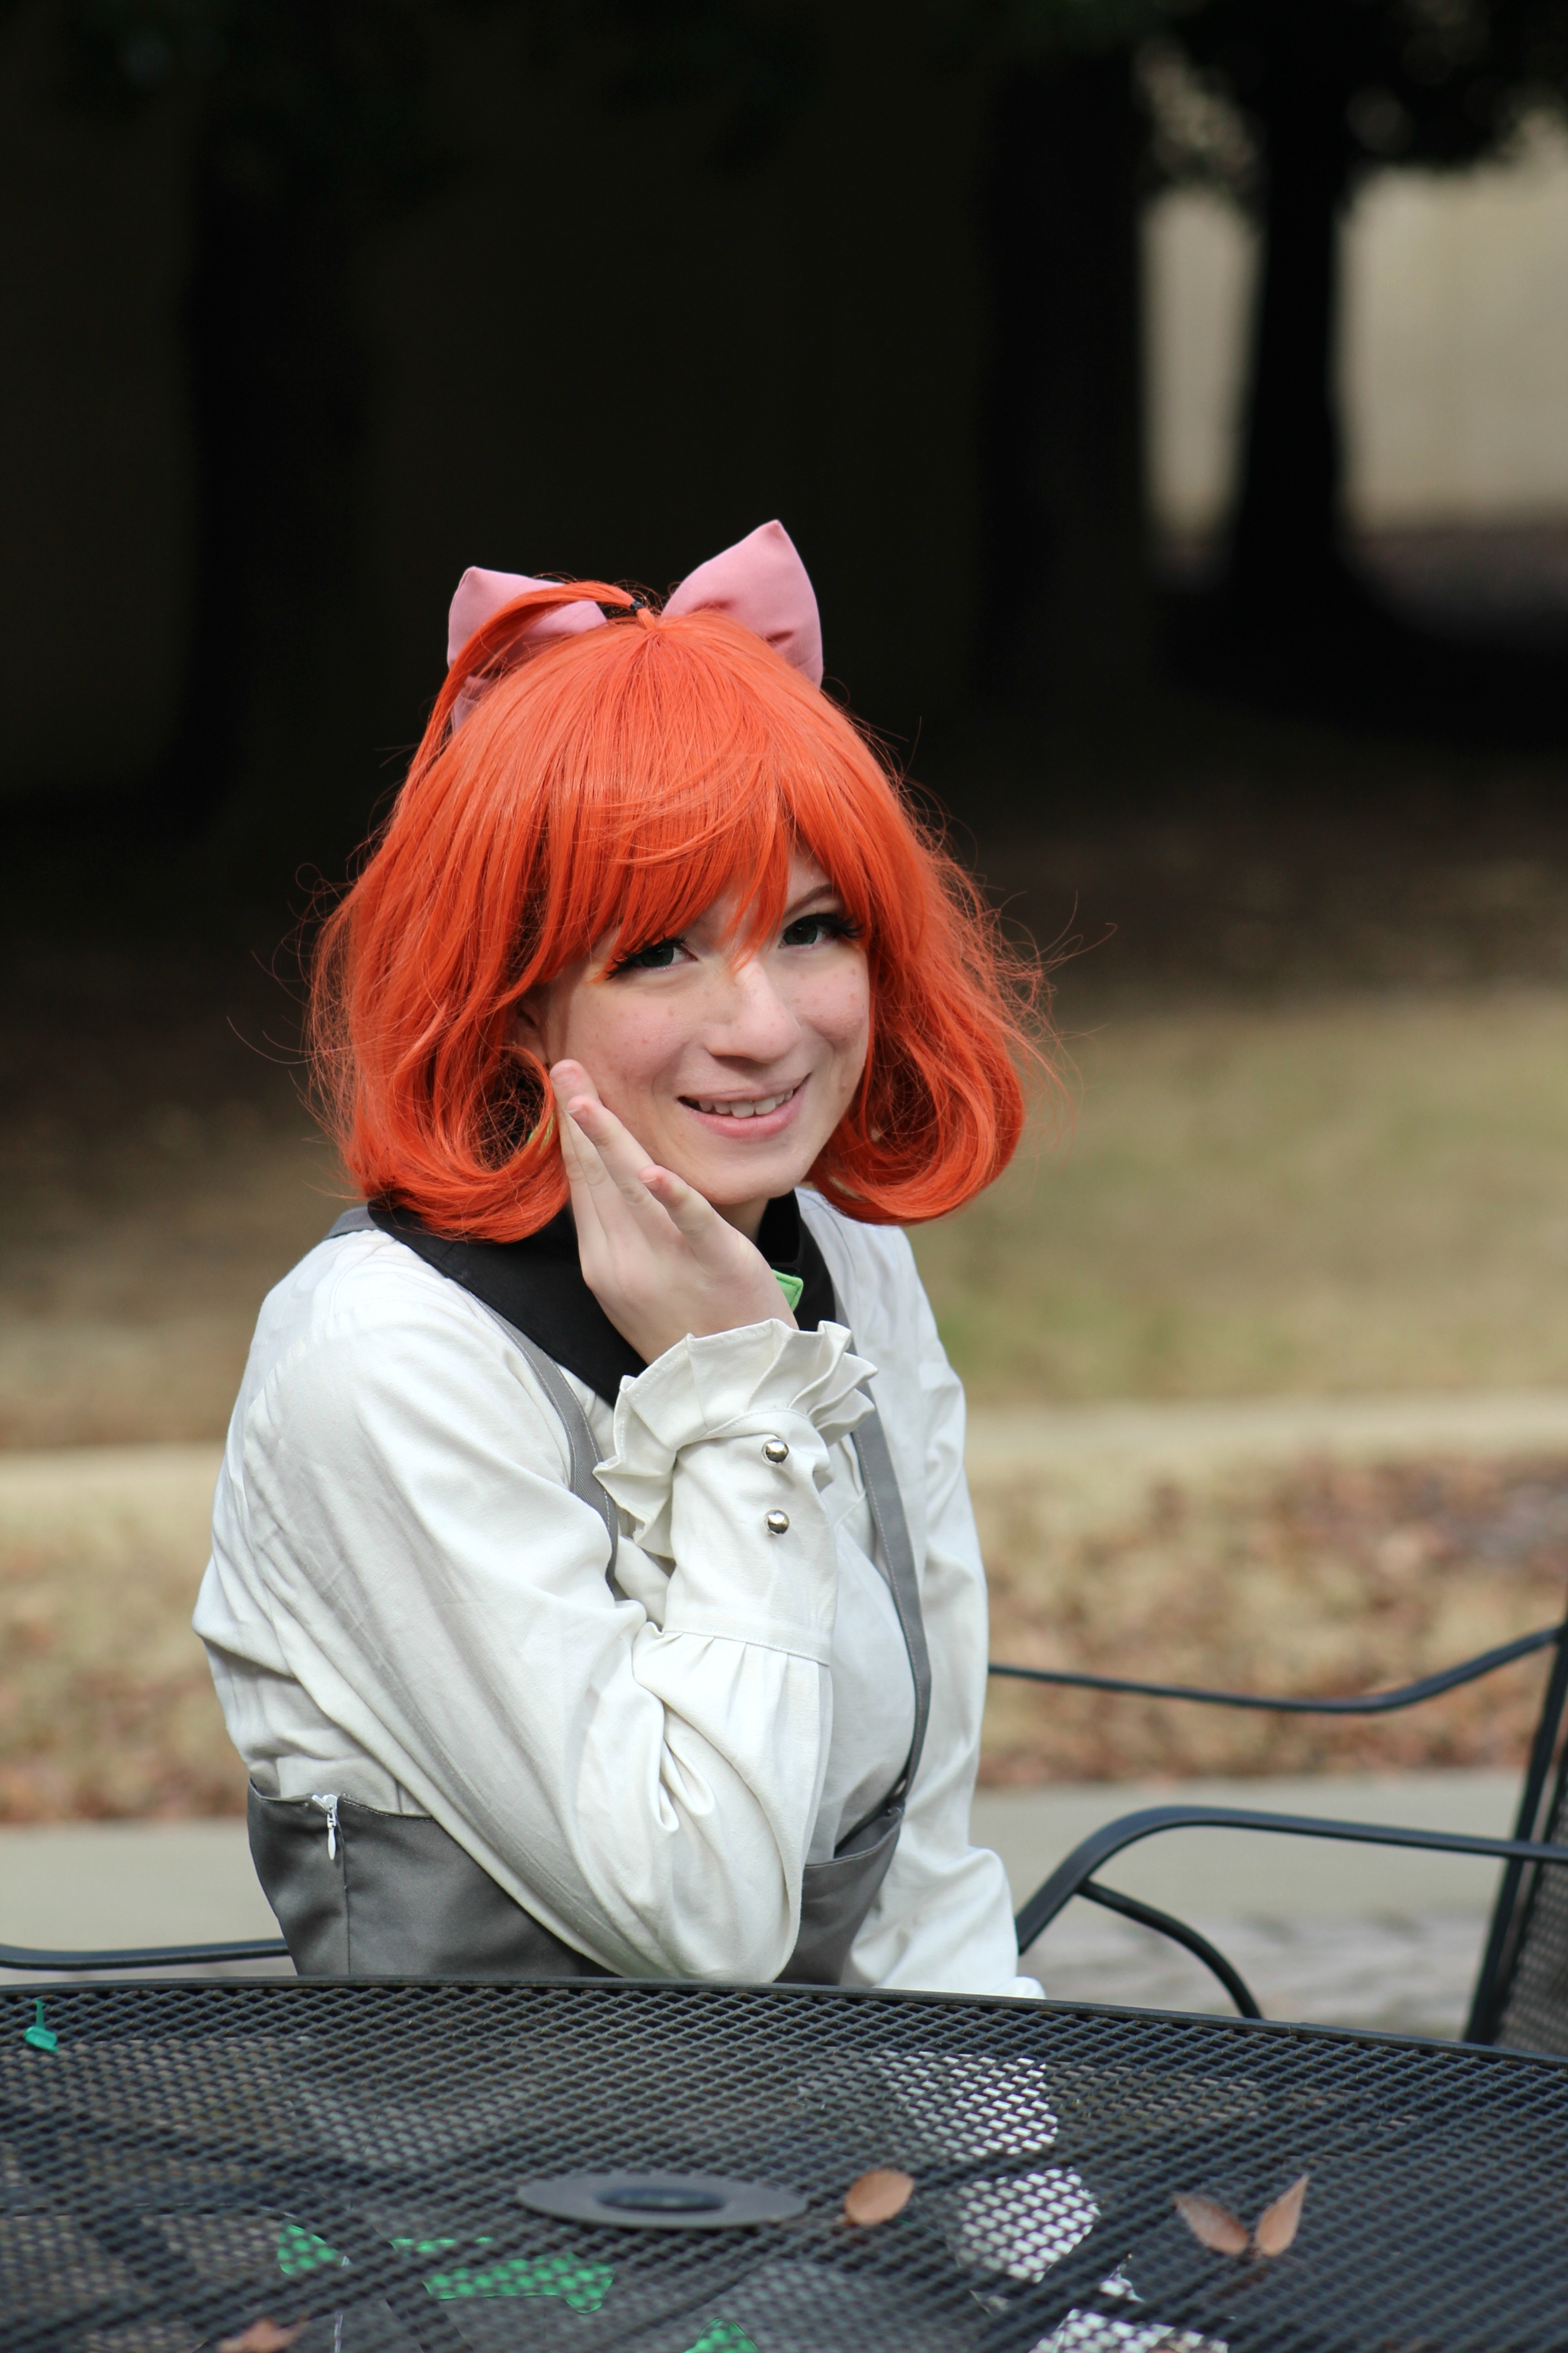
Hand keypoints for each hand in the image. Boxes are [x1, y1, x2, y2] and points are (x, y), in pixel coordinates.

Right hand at [550, 1062, 796, 1362]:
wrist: (734, 1389)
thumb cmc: (693, 1330)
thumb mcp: (639, 1284)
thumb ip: (622, 1235)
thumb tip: (612, 1183)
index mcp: (604, 1264)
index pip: (582, 1187)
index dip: (571, 1136)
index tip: (562, 1088)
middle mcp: (624, 1262)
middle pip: (596, 1178)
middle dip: (578, 1118)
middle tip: (564, 1066)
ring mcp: (667, 1262)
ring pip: (632, 1190)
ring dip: (608, 1140)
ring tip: (585, 1099)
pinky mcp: (715, 1262)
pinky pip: (691, 1223)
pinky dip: (673, 1195)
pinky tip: (655, 1170)